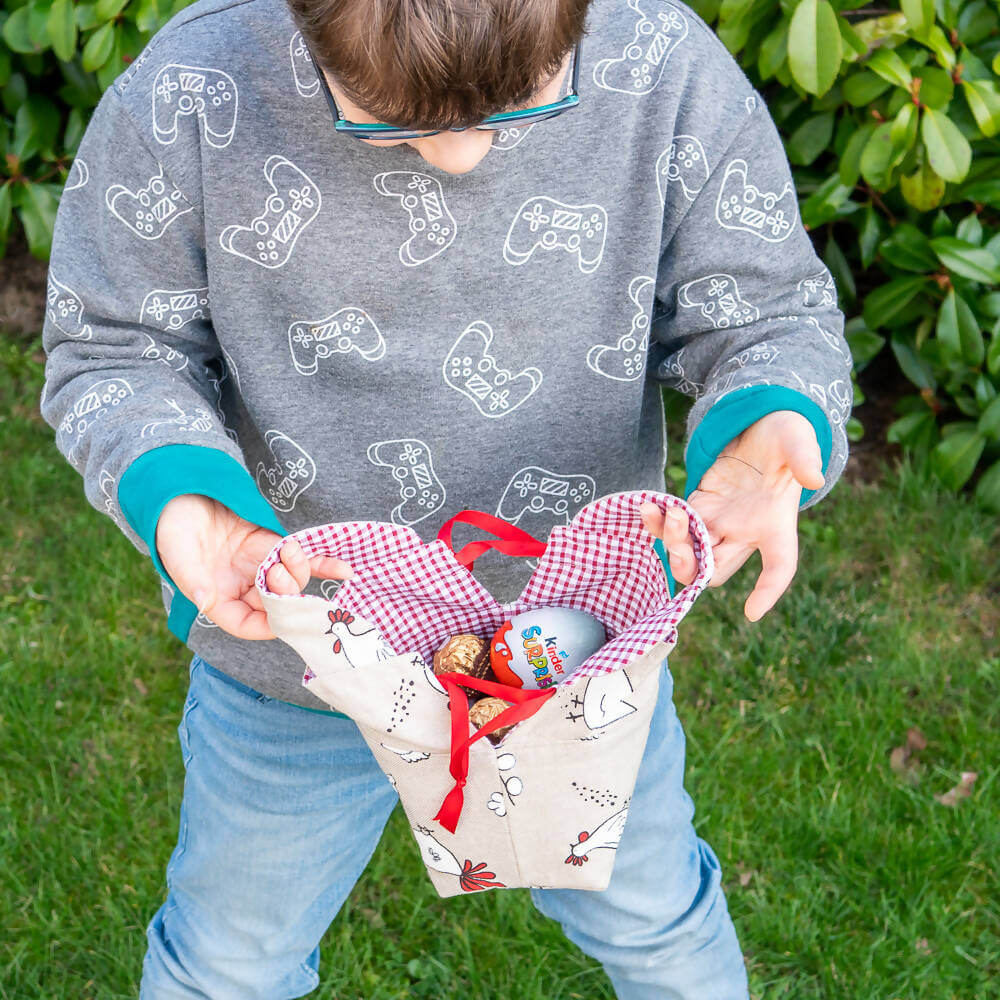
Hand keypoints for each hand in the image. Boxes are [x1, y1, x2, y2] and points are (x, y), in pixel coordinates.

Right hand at [156, 495, 352, 639]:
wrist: (182, 491)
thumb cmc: (173, 526)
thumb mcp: (177, 553)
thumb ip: (192, 579)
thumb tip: (206, 601)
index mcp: (217, 597)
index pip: (244, 624)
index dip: (265, 625)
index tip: (282, 617)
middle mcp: (242, 586)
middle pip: (274, 604)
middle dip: (285, 593)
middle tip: (280, 572)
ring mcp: (259, 566)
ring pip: (290, 581)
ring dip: (299, 572)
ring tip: (291, 551)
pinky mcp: (271, 544)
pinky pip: (300, 558)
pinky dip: (322, 564)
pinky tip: (344, 570)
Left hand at [640, 410, 823, 621]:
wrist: (762, 424)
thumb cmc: (784, 437)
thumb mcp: (798, 439)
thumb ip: (805, 457)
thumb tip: (813, 478)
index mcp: (775, 524)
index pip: (779, 566)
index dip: (768, 591)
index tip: (751, 612)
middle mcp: (745, 531)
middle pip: (717, 570)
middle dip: (694, 566)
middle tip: (679, 540)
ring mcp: (718, 521)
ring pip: (691, 554)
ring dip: (671, 543)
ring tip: (663, 512)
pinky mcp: (697, 506)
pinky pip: (673, 526)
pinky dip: (656, 523)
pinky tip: (647, 506)